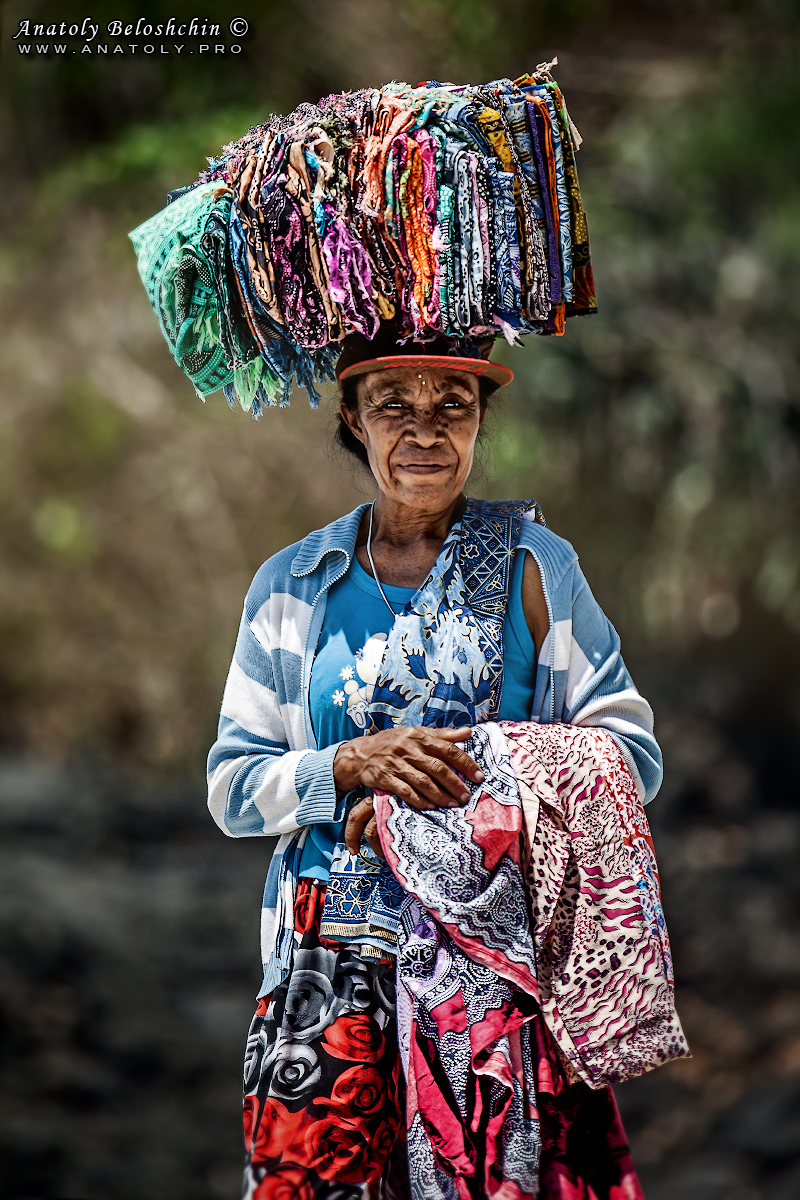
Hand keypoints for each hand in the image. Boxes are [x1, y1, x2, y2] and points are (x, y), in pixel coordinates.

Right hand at [335, 726, 482, 856]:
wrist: (361, 754)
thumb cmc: (394, 743)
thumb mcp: (416, 734)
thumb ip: (442, 735)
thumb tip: (468, 731)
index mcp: (418, 736)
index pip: (447, 748)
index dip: (465, 762)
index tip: (478, 776)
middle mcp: (407, 748)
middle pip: (436, 767)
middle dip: (454, 783)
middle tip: (466, 796)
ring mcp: (395, 764)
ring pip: (422, 781)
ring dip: (439, 795)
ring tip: (452, 805)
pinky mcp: (384, 778)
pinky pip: (404, 791)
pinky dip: (419, 800)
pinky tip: (430, 807)